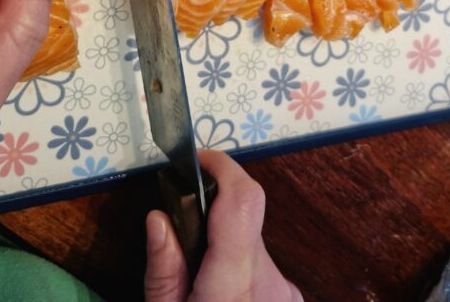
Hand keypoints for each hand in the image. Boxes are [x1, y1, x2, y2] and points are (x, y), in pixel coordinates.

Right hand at [144, 151, 301, 301]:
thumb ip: (164, 271)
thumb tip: (159, 217)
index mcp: (234, 284)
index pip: (243, 199)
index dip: (223, 167)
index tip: (197, 161)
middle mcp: (269, 281)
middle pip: (243, 219)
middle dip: (212, 218)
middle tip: (182, 243)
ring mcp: (285, 290)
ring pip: (251, 243)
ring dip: (226, 248)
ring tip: (202, 283)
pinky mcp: (290, 296)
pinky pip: (262, 266)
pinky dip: (240, 270)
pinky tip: (224, 293)